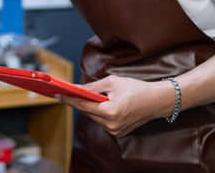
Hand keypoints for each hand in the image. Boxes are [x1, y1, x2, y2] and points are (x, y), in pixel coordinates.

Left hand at [56, 75, 173, 137]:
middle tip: (67, 93)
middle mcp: (111, 124)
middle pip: (87, 112)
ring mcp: (115, 131)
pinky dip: (99, 113)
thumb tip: (77, 88)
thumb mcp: (113, 82)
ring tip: (85, 97)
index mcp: (110, 111)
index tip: (57, 94)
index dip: (69, 99)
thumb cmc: (136, 88)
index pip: (83, 105)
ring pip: (94, 118)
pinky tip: (99, 105)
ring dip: (89, 108)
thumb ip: (93, 86)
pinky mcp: (119, 133)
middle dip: (78, 102)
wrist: (157, 101)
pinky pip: (102, 122)